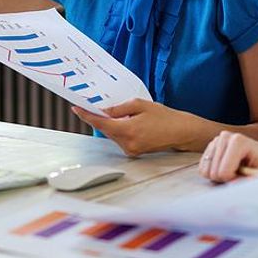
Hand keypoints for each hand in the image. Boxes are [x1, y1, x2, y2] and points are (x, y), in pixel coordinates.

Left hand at [72, 98, 191, 156]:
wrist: (180, 132)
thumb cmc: (164, 117)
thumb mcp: (140, 105)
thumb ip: (119, 109)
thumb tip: (103, 111)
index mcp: (128, 130)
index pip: (101, 123)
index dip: (87, 115)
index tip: (76, 108)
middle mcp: (127, 143)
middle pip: (105, 129)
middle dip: (98, 118)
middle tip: (91, 106)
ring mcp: (130, 150)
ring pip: (112, 134)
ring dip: (109, 124)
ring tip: (116, 113)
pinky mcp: (134, 152)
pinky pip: (119, 139)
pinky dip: (118, 130)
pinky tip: (125, 122)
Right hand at [199, 130, 257, 182]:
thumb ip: (249, 181)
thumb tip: (232, 185)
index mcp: (238, 141)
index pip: (223, 172)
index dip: (234, 180)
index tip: (245, 175)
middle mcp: (224, 137)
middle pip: (213, 173)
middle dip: (226, 178)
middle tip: (240, 173)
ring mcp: (216, 140)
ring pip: (206, 171)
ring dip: (219, 176)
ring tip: (234, 169)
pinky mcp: (210, 146)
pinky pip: (202, 169)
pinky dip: (213, 173)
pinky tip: (226, 167)